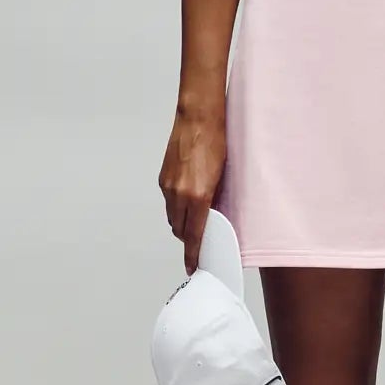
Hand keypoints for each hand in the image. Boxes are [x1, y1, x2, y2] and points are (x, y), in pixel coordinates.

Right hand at [159, 104, 226, 275]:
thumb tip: (212, 217)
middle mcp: (179, 194)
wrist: (198, 118)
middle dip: (188, 239)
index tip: (192, 266)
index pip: (194, 235)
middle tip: (198, 242)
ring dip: (181, 222)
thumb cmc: (216, 142)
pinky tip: (187, 200)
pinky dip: (176, 207)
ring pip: (172, 217)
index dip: (192, 254)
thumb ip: (214, 200)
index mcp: (198, 196)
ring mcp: (168, 186)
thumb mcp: (222, 176)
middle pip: (180, 230)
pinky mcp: (163, 178)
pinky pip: (168, 202)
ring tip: (194, 219)